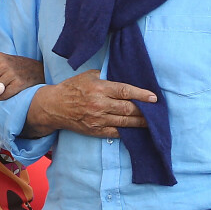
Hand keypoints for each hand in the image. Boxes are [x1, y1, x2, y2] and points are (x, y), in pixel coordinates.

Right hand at [24, 69, 157, 138]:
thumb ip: (105, 76)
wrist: (54, 106)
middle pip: (128, 109)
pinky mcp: (95, 130)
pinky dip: (127, 132)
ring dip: (140, 122)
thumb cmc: (71, 88)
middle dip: (144, 111)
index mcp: (99, 88)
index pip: (125, 91)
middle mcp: (100, 104)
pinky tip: (136, 131)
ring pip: (124, 122)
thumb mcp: (87, 75)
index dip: (141, 95)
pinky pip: (115, 133)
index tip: (154, 98)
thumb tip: (122, 76)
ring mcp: (97, 119)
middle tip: (156, 111)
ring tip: (151, 122)